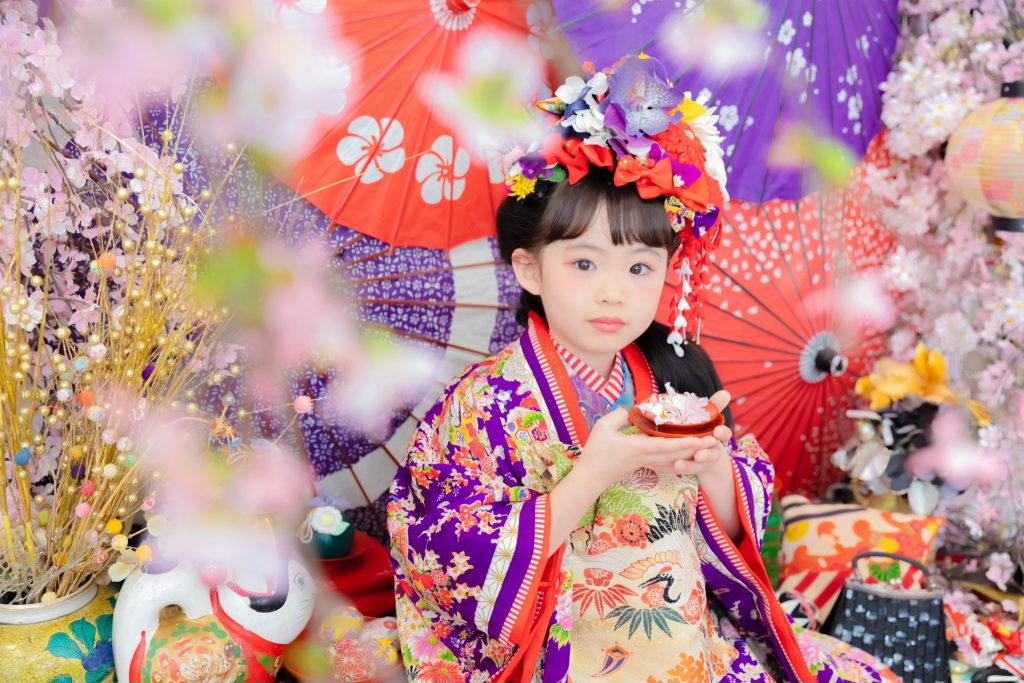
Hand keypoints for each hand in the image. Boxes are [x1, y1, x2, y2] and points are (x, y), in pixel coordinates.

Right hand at [575, 407, 699, 490]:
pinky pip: (667, 464)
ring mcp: (647, 464)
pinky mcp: (645, 466)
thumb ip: (619, 415)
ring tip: (708, 448)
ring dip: (692, 454)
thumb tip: (633, 409)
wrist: (591, 477)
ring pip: (675, 460)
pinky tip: (689, 459)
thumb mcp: (602, 427)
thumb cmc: (595, 453)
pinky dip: (680, 461)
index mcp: (638, 448)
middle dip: (697, 448)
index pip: (667, 446)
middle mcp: (647, 457)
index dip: (687, 442)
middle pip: (677, 454)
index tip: (703, 438)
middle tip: (716, 440)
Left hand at [672, 389, 732, 475]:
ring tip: (678, 464)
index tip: (717, 431)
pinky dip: (682, 467)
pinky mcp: (694, 467)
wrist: (706, 457)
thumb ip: (715, 406)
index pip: (724, 433)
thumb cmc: (705, 431)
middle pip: (713, 451)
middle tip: (699, 454)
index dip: (722, 433)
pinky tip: (672, 466)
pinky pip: (688, 469)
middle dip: (706, 453)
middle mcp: (712, 448)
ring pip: (699, 462)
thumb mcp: (709, 419)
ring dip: (690, 464)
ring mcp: (704, 460)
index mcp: (717, 435)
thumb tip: (726, 392)